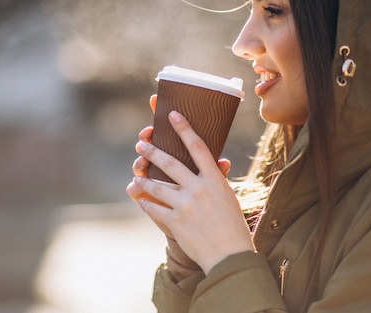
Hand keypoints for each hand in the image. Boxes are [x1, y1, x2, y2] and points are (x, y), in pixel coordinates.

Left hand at [130, 110, 253, 273]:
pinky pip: (154, 208)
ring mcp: (185, 205)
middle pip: (170, 163)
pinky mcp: (175, 222)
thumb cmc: (232, 226)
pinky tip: (141, 199)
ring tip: (137, 173)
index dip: (184, 128)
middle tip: (141, 143)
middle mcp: (198, 189)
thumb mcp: (228, 197)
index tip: (173, 114)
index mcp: (214, 180)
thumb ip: (216, 179)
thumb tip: (218, 161)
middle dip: (152, 151)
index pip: (198, 146)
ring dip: (144, 178)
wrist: (230, 256)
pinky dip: (146, 202)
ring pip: (157, 185)